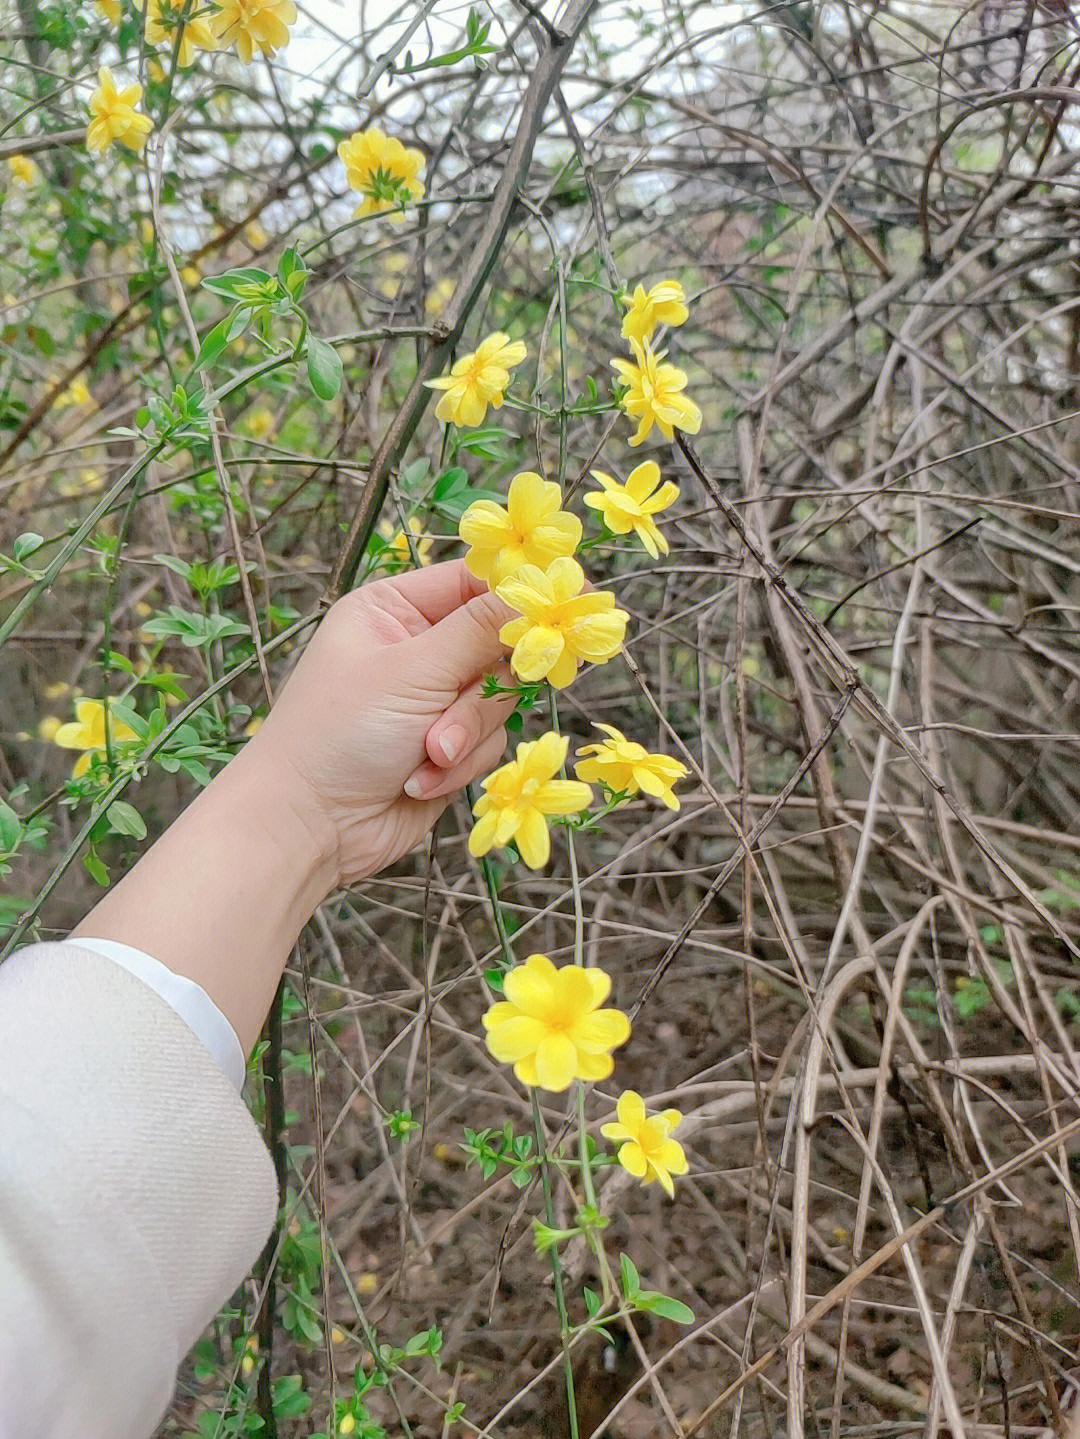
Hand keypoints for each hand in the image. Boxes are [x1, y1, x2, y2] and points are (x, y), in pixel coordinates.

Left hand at [245, 560, 515, 885]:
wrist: (309, 828)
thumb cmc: (338, 735)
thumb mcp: (411, 671)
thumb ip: (479, 629)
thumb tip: (533, 591)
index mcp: (393, 609)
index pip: (472, 582)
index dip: (512, 598)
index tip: (549, 615)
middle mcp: (416, 649)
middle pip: (497, 646)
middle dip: (478, 691)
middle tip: (448, 713)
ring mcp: (433, 700)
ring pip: (499, 701)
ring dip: (466, 735)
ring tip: (425, 756)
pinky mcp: (447, 747)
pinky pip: (489, 743)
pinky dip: (459, 765)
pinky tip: (418, 780)